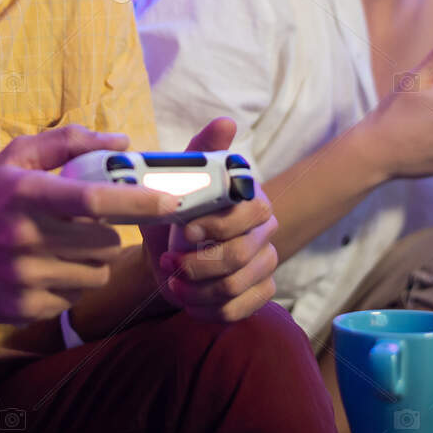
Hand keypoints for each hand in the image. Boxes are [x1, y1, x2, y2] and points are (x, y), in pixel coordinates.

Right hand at [0, 125, 178, 323]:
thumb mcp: (12, 161)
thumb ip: (68, 143)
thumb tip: (123, 142)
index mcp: (25, 194)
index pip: (94, 200)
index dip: (139, 202)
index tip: (170, 202)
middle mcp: (25, 237)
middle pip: (106, 243)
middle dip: (107, 234)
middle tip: (86, 227)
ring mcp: (24, 277)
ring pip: (96, 274)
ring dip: (92, 262)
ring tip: (63, 249)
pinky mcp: (23, 308)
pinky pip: (75, 299)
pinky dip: (69, 285)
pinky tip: (43, 271)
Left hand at [141, 118, 279, 324]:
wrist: (166, 251)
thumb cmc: (174, 210)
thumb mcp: (178, 177)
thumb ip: (201, 150)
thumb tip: (225, 122)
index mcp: (251, 199)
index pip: (251, 212)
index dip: (216, 226)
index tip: (183, 232)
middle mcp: (266, 230)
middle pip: (241, 256)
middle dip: (198, 264)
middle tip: (168, 262)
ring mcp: (266, 263)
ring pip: (236, 287)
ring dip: (196, 290)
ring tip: (172, 282)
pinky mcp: (259, 292)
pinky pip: (240, 310)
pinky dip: (207, 310)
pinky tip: (187, 300)